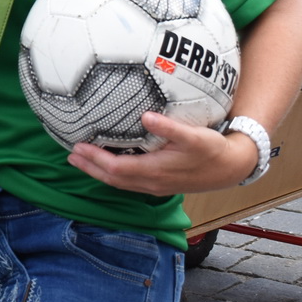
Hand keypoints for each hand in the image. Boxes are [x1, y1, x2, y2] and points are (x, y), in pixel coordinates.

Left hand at [67, 112, 258, 194]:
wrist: (231, 168)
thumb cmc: (213, 150)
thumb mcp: (195, 136)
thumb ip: (170, 127)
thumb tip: (146, 116)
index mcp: (156, 171)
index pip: (116, 169)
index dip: (95, 160)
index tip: (78, 147)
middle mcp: (152, 183)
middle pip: (112, 180)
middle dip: (90, 167)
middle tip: (70, 154)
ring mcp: (156, 186)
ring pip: (120, 184)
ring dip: (98, 172)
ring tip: (81, 160)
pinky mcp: (160, 184)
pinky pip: (129, 182)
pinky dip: (113, 174)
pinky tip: (107, 164)